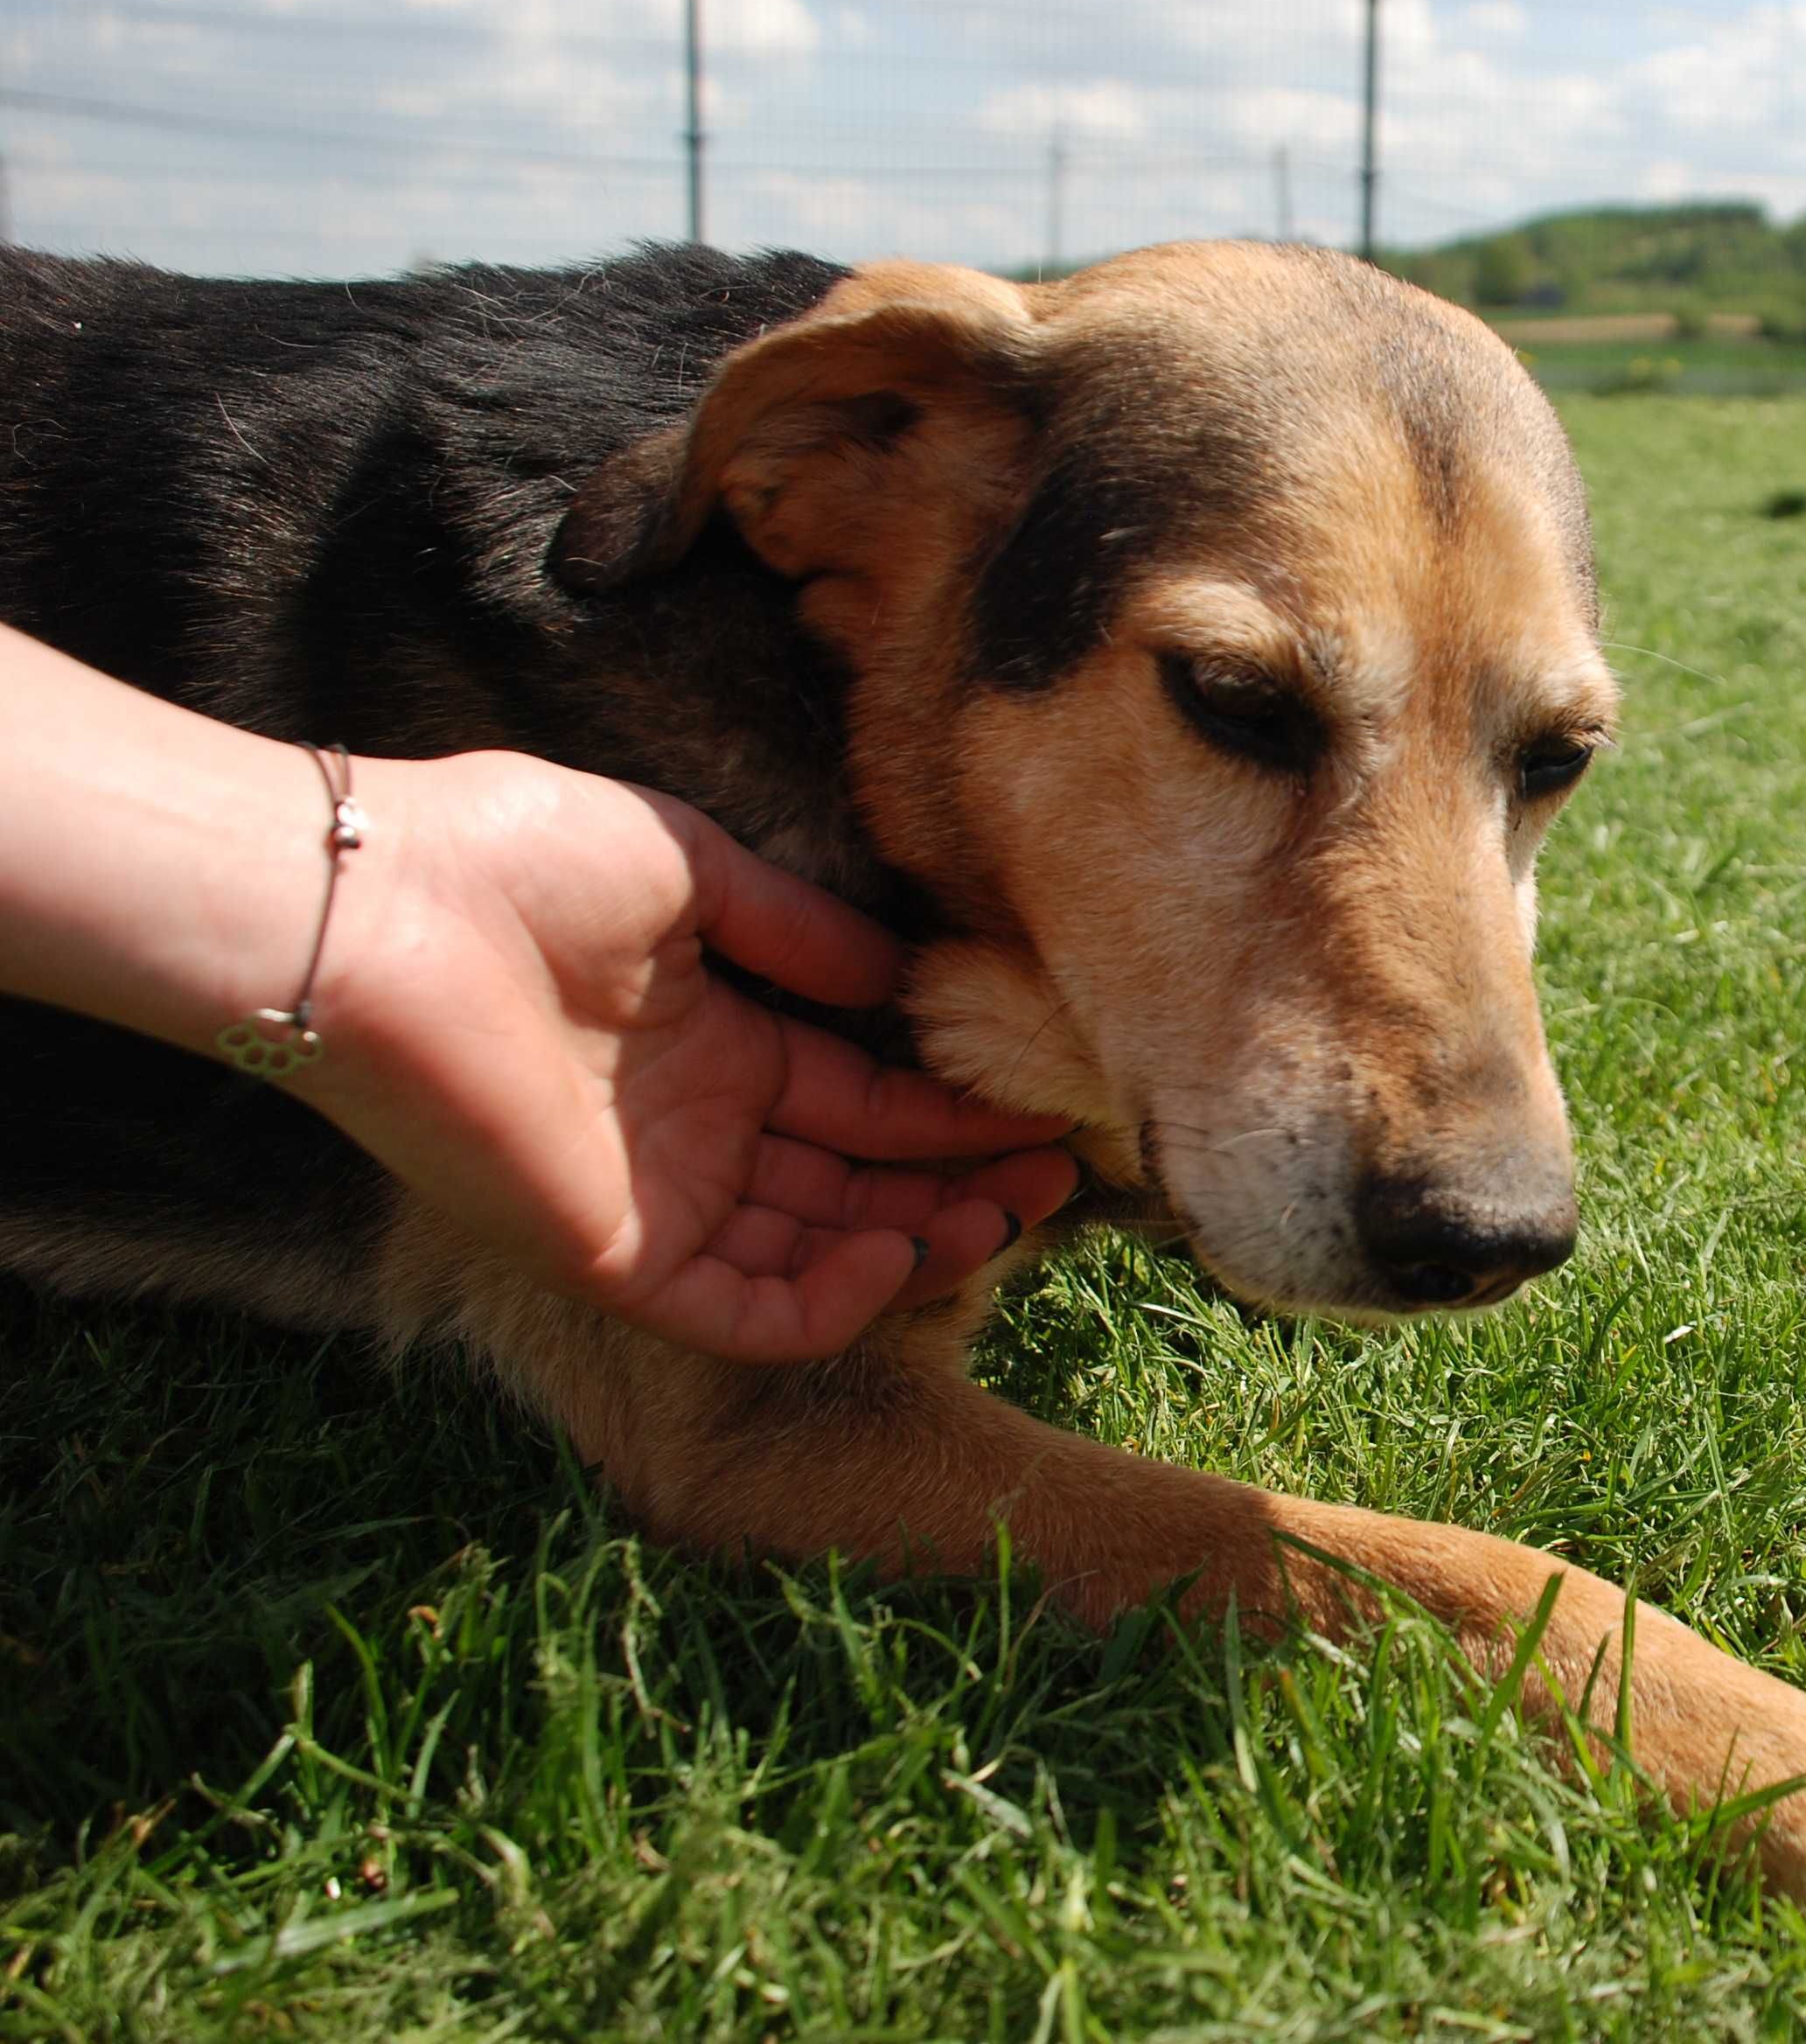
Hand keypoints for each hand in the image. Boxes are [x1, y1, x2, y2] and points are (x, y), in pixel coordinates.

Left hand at [304, 750, 1078, 1362]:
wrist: (383, 909)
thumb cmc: (518, 858)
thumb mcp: (691, 869)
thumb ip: (798, 932)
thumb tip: (896, 977)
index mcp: (711, 1045)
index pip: (855, 1100)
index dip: (950, 1109)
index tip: (1042, 1104)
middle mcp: (692, 1134)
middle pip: (853, 1186)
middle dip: (958, 1185)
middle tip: (1059, 1174)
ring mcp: (654, 1198)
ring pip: (812, 1257)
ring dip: (917, 1244)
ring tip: (1007, 1215)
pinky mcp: (613, 1252)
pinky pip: (741, 1309)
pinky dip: (827, 1298)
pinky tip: (897, 1247)